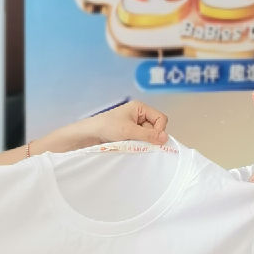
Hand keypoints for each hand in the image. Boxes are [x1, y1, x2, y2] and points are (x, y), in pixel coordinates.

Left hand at [49, 100, 168, 151]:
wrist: (89, 135)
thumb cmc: (105, 127)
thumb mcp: (129, 131)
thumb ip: (148, 135)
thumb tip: (165, 138)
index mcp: (140, 108)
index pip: (161, 118)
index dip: (159, 129)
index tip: (152, 139)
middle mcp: (139, 115)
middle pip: (156, 128)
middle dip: (149, 136)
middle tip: (138, 141)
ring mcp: (135, 125)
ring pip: (149, 136)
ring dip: (142, 141)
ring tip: (130, 143)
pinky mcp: (130, 134)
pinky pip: (141, 140)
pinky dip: (137, 144)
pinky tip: (129, 145)